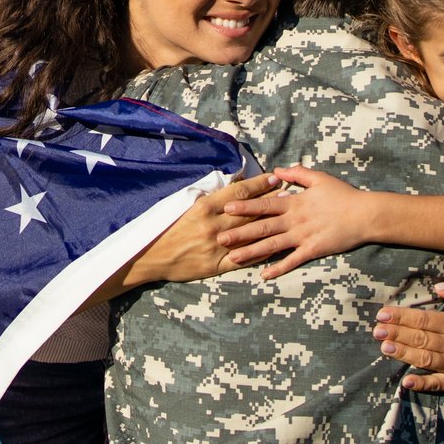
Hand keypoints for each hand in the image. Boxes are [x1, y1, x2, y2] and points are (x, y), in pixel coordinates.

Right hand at [98, 173, 280, 296]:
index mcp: (204, 207)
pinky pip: (244, 258)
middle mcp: (213, 225)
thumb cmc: (169, 228)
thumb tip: (234, 184)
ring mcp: (216, 246)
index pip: (238, 193)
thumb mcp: (186, 205)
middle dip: (272, 201)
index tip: (275, 178)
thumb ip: (211, 196)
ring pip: (250, 233)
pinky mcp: (217, 265)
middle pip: (249, 211)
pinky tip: (277, 246)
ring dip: (271, 223)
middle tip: (291, 193)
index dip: (259, 184)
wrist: (153, 257)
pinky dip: (261, 252)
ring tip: (288, 215)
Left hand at [216, 166, 385, 278]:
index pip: (264, 204)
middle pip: (262, 227)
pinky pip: (292, 261)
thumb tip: (277, 170)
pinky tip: (264, 275)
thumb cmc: (343, 195)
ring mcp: (303, 236)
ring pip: (272, 245)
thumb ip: (297, 174)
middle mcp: (294, 220)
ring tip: (233, 259)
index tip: (226, 208)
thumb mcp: (319, 179)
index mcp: (294, 203)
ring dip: (251, 252)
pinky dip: (278, 268)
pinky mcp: (313, 250)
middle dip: (239, 233)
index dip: (244, 206)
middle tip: (219, 238)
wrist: (364, 215)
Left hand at [377, 273, 443, 392]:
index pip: (426, 320)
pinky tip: (406, 382)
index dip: (403, 317)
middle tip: (377, 331)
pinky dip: (422, 384)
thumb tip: (440, 286)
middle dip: (398, 334)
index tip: (383, 314)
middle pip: (422, 340)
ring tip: (384, 347)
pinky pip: (439, 384)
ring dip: (403, 354)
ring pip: (426, 360)